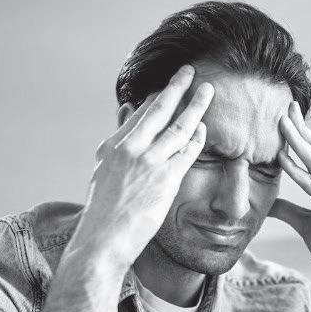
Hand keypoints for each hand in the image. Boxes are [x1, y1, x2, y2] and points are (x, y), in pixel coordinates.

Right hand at [71, 65, 213, 268]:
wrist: (102, 240)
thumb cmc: (105, 211)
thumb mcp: (105, 170)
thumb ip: (119, 139)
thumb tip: (128, 109)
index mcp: (113, 146)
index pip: (140, 113)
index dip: (158, 97)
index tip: (171, 84)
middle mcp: (129, 149)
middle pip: (158, 110)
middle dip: (176, 87)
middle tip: (190, 71)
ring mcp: (148, 163)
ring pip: (177, 126)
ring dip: (195, 106)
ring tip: (208, 90)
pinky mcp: (165, 180)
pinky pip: (187, 152)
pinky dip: (198, 138)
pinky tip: (206, 127)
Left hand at [269, 101, 310, 294]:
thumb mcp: (307, 224)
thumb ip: (290, 209)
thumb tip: (268, 201)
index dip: (306, 136)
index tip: (289, 117)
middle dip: (302, 131)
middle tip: (285, 108)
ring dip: (298, 143)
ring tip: (280, 124)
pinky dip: (297, 172)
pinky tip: (281, 159)